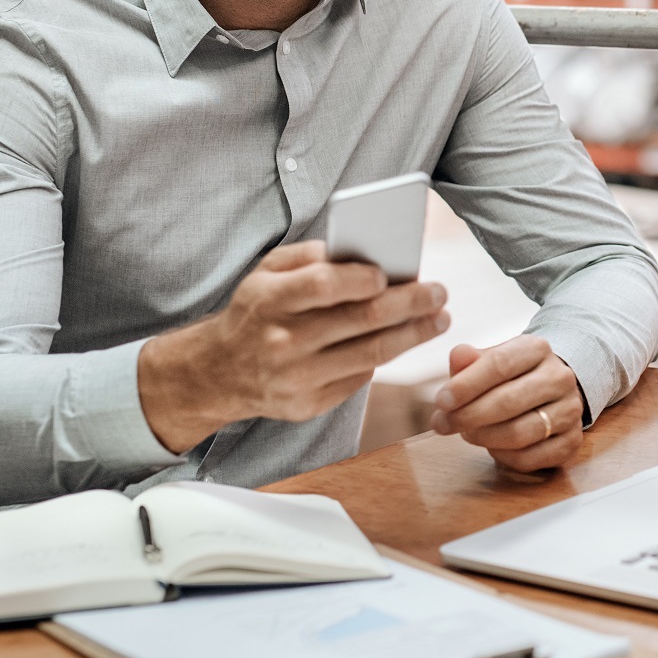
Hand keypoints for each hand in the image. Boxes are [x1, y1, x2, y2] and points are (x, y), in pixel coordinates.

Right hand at [138, 241, 448, 453]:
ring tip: (439, 318)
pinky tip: (404, 340)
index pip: (323, 287)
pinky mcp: (307, 405)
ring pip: (371, 354)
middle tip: (440, 292)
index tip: (392, 271)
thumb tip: (365, 252)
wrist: (218, 372)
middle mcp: (281, 342)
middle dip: (410, 304)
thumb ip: (310, 256)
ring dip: (413, 334)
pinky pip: (359, 378)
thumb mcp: (266, 272)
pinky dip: (385, 357)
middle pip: (360, 321)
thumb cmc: (255, 310)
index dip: (363, 278)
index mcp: (268, 301)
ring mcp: (295, 379)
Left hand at [429, 336, 582, 471]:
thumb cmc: (512, 375)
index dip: (466, 385)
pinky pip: (530, 458)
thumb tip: (458, 357)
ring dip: (483, 437)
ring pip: (519, 433)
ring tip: (465, 433)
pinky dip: (503, 457)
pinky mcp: (571, 441)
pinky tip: (491, 447)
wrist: (552, 388)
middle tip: (442, 424)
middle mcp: (560, 378)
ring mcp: (570, 411)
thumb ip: (470, 360)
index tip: (441, 401)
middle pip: (508, 402)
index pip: (500, 364)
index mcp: (538, 349)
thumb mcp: (491, 358)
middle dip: (468, 416)